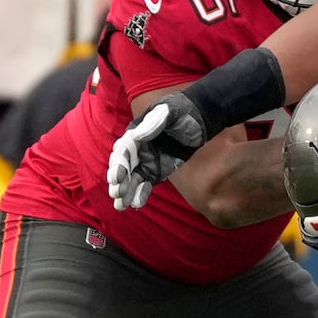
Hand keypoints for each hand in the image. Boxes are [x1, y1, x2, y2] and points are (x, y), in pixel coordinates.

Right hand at [107, 93, 210, 209]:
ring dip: (126, 192)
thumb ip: (154, 123)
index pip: (123, 151)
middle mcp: (138, 149)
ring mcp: (147, 161)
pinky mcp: (157, 171)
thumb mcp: (170, 113)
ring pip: (132, 179)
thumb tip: (137, 136)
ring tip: (121, 206)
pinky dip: (141, 194)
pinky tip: (136, 204)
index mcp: (136, 134)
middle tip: (117, 194)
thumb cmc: (183, 112)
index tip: (116, 178)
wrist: (200, 119)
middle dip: (119, 181)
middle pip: (124, 167)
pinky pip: (146, 184)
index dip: (119, 165)